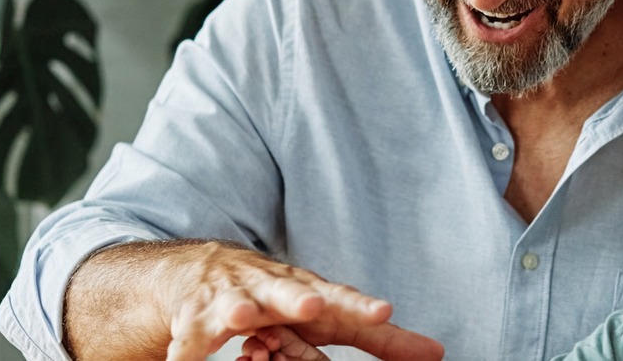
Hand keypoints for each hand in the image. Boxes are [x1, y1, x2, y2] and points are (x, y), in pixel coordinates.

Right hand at [162, 242, 442, 360]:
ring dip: (236, 310)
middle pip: (286, 291)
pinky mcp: (192, 320)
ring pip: (231, 305)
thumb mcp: (329, 318)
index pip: (340, 299)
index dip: (361, 306)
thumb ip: (380, 338)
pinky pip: (187, 342)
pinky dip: (184, 354)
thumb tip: (437, 354)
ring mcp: (229, 300)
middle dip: (298, 297)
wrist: (205, 271)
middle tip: (312, 305)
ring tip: (239, 317)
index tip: (384, 311)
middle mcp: (270, 289)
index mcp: (308, 290)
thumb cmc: (283, 300)